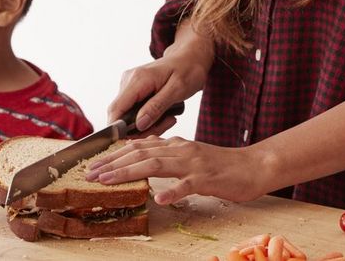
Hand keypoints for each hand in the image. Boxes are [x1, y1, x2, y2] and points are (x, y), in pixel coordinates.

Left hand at [84, 135, 269, 203]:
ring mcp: (194, 163)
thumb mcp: (191, 156)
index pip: (139, 147)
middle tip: (90, 174)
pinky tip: (160, 198)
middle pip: (141, 154)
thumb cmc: (222, 165)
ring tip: (109, 181)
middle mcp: (182, 150)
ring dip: (129, 173)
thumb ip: (168, 155)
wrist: (254, 166)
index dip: (114, 156)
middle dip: (112, 164)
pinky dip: (173, 191)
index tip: (94, 165)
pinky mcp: (208, 178)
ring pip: (157, 165)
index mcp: (177, 145)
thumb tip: (143, 155)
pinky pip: (188, 185)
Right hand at [108, 45, 207, 133]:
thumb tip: (138, 124)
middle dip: (140, 129)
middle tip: (166, 125)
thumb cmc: (188, 69)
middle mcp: (129, 81)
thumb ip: (157, 106)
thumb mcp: (178, 89)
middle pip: (121, 116)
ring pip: (128, 116)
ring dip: (147, 124)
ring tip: (169, 118)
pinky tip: (165, 114)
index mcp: (138, 79)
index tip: (138, 140)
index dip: (120, 130)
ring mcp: (130, 85)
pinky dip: (148, 117)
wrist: (191, 56)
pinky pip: (134, 111)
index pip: (116, 109)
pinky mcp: (134, 90)